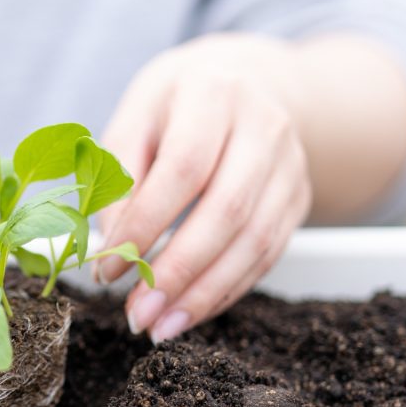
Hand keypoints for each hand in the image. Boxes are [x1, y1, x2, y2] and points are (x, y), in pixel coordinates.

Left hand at [95, 34, 312, 343]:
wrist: (244, 79)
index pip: (182, 170)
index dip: (144, 225)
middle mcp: (263, 126)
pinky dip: (226, 290)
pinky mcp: (297, 198)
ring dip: (204, 293)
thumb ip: (117, 177)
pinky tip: (189, 313)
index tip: (108, 267)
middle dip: (178, 272)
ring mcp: (289, 164)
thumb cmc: (174, 104)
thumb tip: (112, 246)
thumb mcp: (134, 119)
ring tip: (159, 326)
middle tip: (137, 313)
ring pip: (254, 240)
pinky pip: (267, 254)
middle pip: (227, 211)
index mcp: (212, 94)